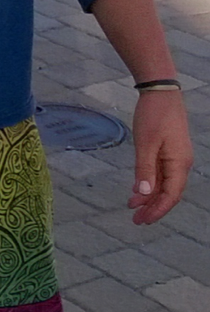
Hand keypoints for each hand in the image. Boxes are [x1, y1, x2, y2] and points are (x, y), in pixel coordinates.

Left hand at [129, 88, 193, 223]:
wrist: (160, 91)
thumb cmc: (154, 115)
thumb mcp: (146, 144)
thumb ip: (145, 170)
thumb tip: (144, 194)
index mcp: (179, 164)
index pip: (171, 195)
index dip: (158, 210)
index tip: (143, 220)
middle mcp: (180, 163)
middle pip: (168, 193)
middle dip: (152, 207)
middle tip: (136, 220)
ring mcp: (174, 157)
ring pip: (163, 184)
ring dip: (149, 196)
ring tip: (133, 207)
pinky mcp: (167, 151)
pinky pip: (160, 173)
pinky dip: (149, 183)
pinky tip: (136, 190)